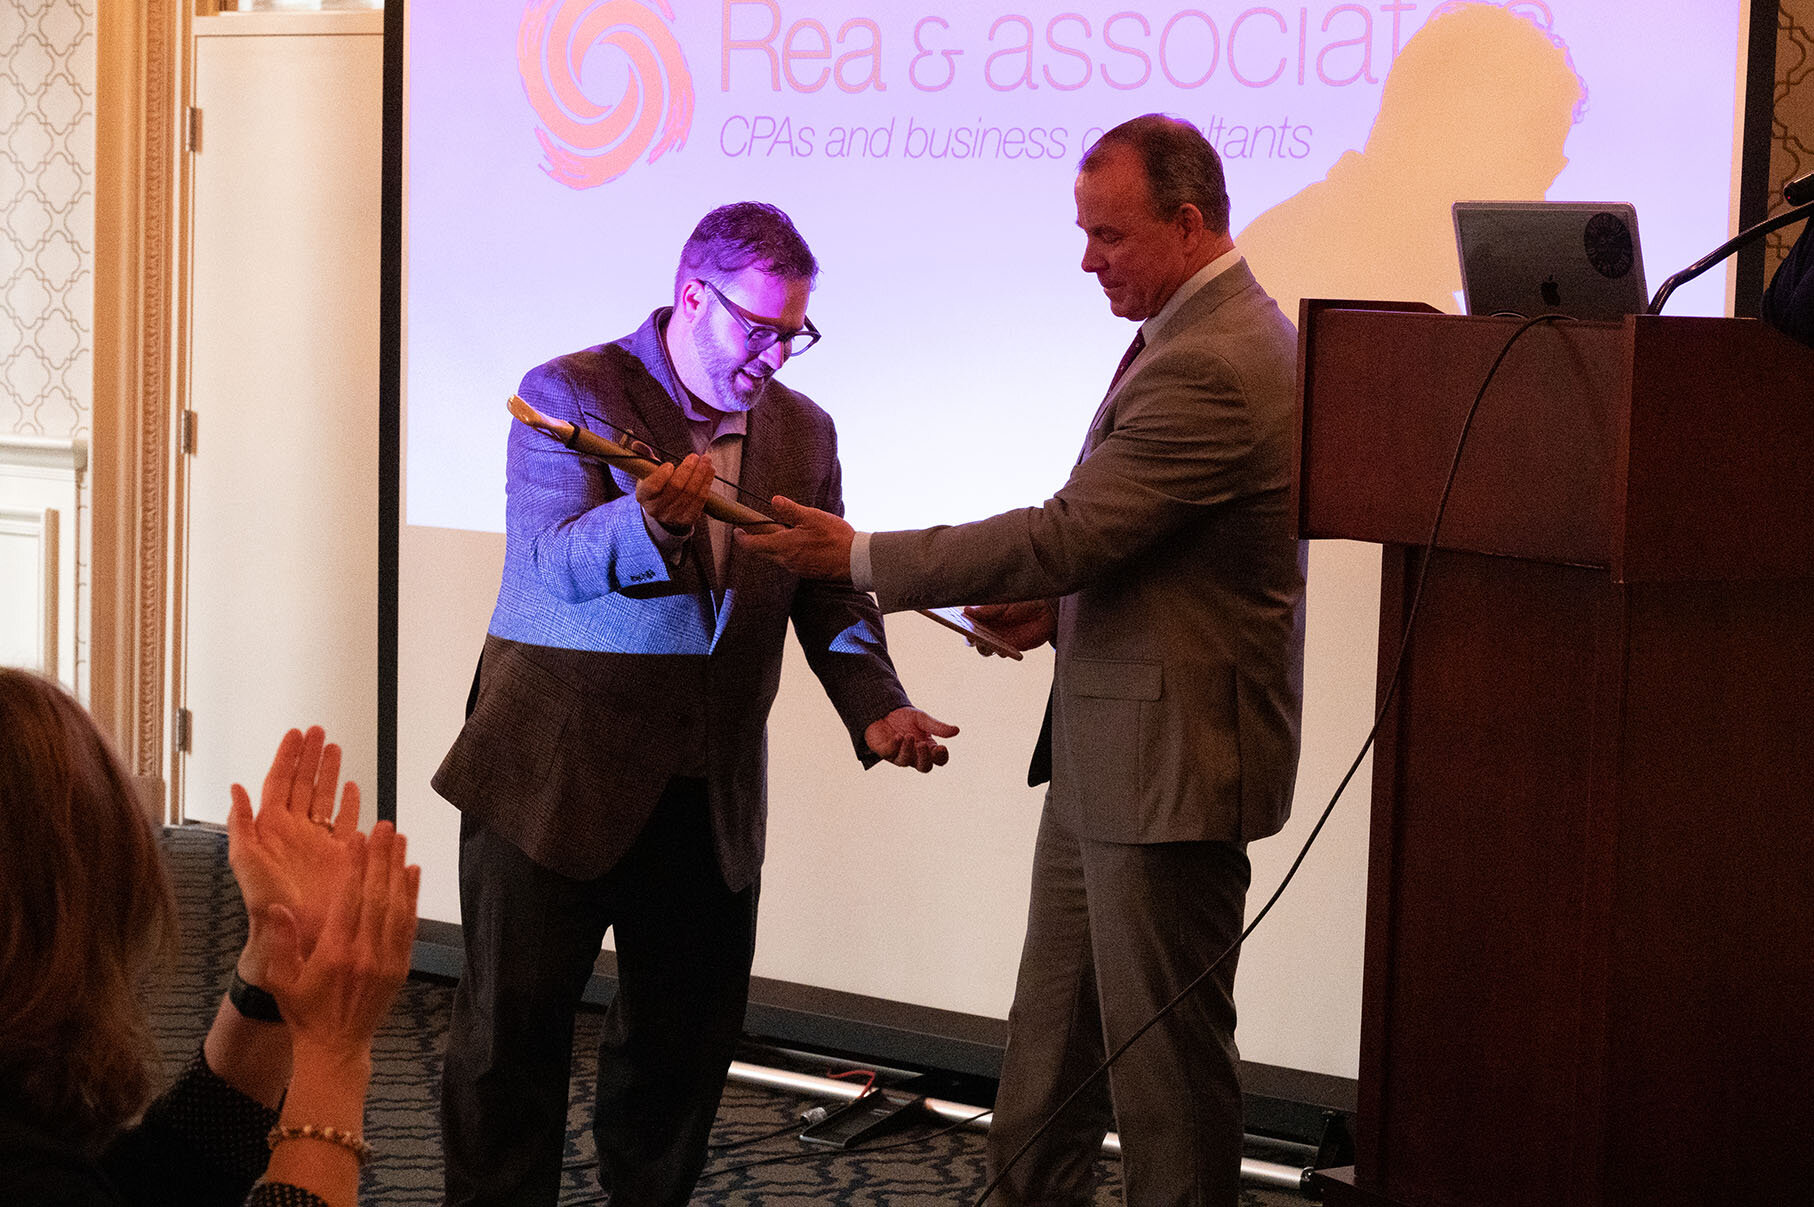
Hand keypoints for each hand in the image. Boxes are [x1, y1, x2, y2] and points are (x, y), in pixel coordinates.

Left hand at [227, 727, 359, 984]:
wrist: (295, 936)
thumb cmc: (266, 905)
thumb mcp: (246, 862)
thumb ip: (241, 825)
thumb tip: (236, 788)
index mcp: (272, 829)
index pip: (280, 782)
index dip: (289, 757)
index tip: (297, 733)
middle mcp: (296, 832)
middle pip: (304, 783)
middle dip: (311, 756)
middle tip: (319, 731)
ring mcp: (318, 842)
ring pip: (325, 798)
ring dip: (330, 773)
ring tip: (335, 749)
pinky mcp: (340, 856)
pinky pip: (346, 823)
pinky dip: (350, 804)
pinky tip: (353, 788)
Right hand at [258, 821, 419, 1062]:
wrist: (335, 1046)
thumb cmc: (303, 1009)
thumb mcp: (280, 979)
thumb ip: (280, 942)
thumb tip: (277, 905)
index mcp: (334, 954)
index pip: (348, 901)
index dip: (354, 868)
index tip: (357, 839)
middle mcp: (364, 954)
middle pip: (377, 897)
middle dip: (381, 858)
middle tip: (385, 826)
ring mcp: (386, 960)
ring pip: (397, 907)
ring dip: (399, 870)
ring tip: (400, 839)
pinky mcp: (400, 966)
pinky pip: (409, 925)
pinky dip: (412, 897)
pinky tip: (413, 872)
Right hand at [635, 451, 715, 532]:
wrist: (665, 507)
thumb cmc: (657, 483)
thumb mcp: (648, 470)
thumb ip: (643, 456)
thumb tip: (637, 444)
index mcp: (643, 496)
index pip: (652, 487)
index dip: (662, 475)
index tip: (670, 464)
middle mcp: (656, 509)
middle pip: (676, 488)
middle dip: (688, 469)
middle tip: (695, 456)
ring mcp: (672, 516)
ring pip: (690, 493)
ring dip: (701, 474)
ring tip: (706, 460)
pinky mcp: (687, 520)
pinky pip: (700, 500)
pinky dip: (706, 484)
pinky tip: (710, 472)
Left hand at [735, 495, 854, 580]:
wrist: (854, 560)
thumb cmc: (835, 537)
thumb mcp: (812, 517)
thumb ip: (790, 510)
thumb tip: (774, 500)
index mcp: (783, 546)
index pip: (752, 544)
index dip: (742, 537)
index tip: (737, 530)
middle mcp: (785, 560)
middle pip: (762, 551)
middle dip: (757, 540)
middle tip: (759, 527)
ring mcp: (795, 568)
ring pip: (776, 557)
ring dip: (775, 545)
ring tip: (786, 532)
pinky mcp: (805, 572)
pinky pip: (789, 561)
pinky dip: (788, 552)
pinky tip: (800, 543)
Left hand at [865, 706, 959, 772]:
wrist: (883, 710)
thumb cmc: (905, 718)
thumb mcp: (923, 719)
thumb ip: (938, 727)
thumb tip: (957, 731)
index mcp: (927, 748)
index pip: (939, 760)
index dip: (941, 757)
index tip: (942, 747)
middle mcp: (914, 755)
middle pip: (924, 767)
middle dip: (925, 758)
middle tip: (923, 745)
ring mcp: (898, 755)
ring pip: (905, 761)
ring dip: (908, 750)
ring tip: (909, 736)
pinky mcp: (884, 751)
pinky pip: (889, 753)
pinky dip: (894, 746)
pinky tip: (898, 736)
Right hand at [964, 600, 1055, 655]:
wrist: (1045, 612)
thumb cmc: (1022, 602)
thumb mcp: (1004, 602)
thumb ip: (987, 609)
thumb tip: (966, 611)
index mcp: (981, 614)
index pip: (965, 621)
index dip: (959, 623)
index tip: (958, 623)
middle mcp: (986, 628)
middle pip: (970, 638)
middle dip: (969, 638)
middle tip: (971, 636)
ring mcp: (996, 639)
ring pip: (982, 649)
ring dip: (984, 647)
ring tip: (987, 643)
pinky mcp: (1008, 648)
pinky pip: (1000, 653)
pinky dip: (1000, 652)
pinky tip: (1004, 649)